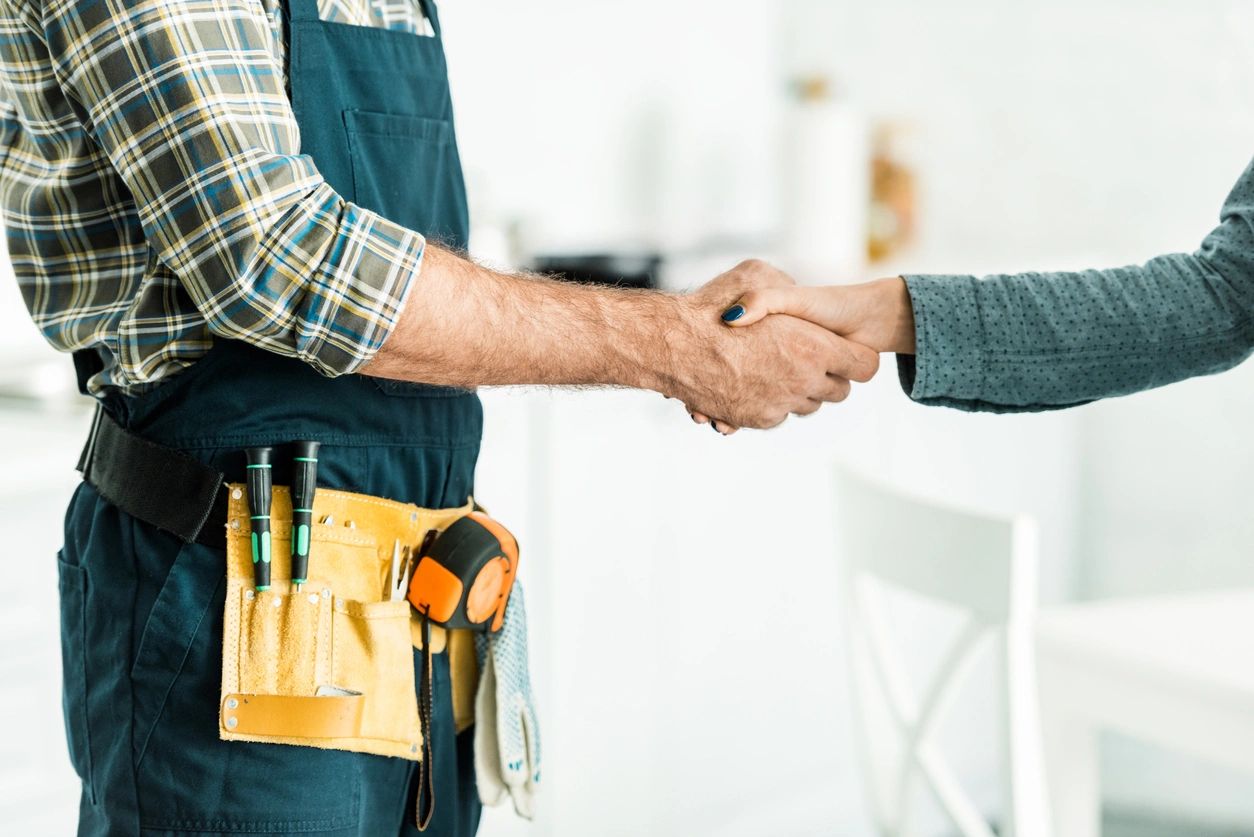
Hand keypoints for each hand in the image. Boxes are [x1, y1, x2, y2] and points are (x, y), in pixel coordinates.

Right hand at [665, 260, 879, 430]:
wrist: (673, 345)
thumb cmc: (713, 306)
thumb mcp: (756, 275)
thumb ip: (784, 286)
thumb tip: (793, 294)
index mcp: (814, 346)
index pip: (864, 366)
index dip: (856, 358)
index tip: (843, 351)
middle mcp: (803, 380)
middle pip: (839, 392)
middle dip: (828, 377)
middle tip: (809, 359)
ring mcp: (780, 403)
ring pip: (808, 406)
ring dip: (799, 391)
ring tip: (777, 369)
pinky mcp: (758, 419)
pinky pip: (779, 416)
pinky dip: (771, 402)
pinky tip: (753, 382)